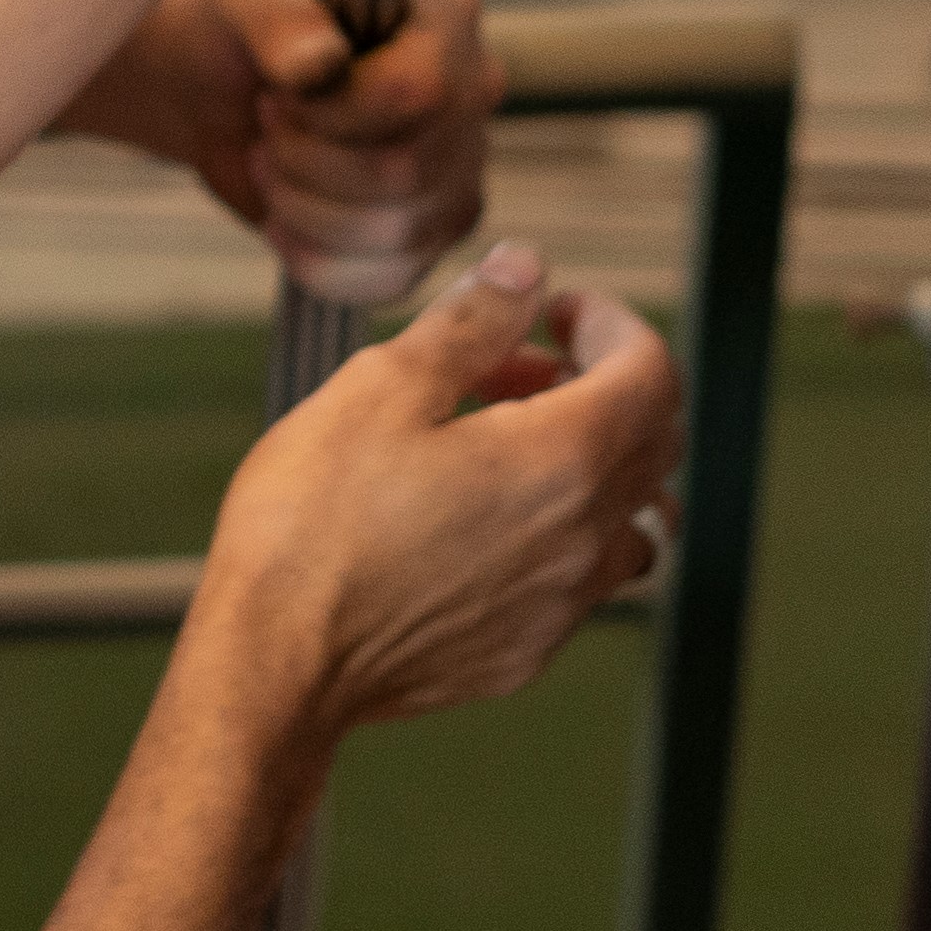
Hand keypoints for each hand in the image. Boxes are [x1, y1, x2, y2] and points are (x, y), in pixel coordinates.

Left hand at [78, 0, 501, 307]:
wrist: (221, 94)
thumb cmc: (240, 33)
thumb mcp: (242, 2)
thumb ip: (279, 19)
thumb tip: (318, 66)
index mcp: (447, 18)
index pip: (415, 95)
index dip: (329, 115)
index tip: (278, 94)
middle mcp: (474, 94)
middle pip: (403, 172)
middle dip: (305, 162)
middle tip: (268, 129)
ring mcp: (463, 170)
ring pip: (396, 232)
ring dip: (302, 208)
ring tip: (272, 164)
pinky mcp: (432, 233)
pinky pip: (388, 280)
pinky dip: (316, 263)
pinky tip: (283, 223)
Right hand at [189, 242, 680, 756]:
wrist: (277, 662)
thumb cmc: (314, 523)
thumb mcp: (380, 388)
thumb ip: (470, 323)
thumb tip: (525, 269)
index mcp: (561, 461)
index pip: (651, 373)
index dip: (611, 324)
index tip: (555, 309)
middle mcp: (586, 538)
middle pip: (653, 442)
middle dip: (598, 383)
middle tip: (514, 365)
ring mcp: (562, 605)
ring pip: (630, 519)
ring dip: (590, 465)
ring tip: (503, 448)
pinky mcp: (527, 651)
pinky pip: (580, 581)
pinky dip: (558, 533)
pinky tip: (476, 523)